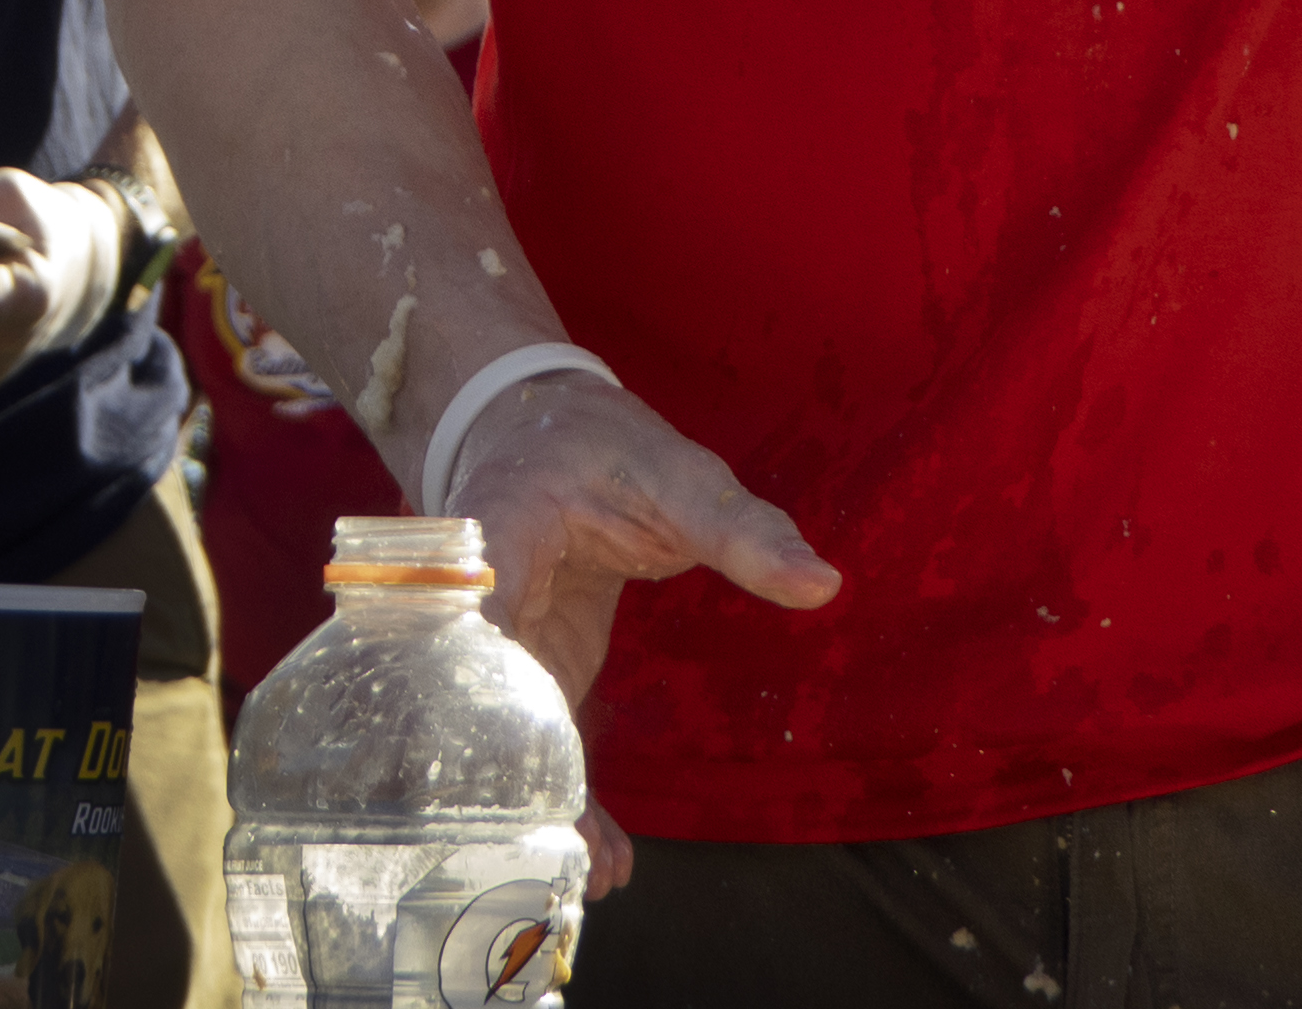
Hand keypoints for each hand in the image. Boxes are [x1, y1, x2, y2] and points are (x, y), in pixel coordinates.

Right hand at [438, 366, 837, 892]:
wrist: (544, 428)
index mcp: (496, 533)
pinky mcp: (536, 669)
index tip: (519, 757)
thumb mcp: (678, 475)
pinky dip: (573, 793)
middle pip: (486, 696)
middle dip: (522, 780)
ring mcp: (507, 643)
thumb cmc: (603, 444)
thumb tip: (824, 583)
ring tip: (596, 873)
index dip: (488, 686)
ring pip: (513, 732)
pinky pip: (546, 739)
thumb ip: (744, 532)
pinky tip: (605, 854)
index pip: (477, 614)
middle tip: (573, 850)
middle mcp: (483, 600)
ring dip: (551, 803)